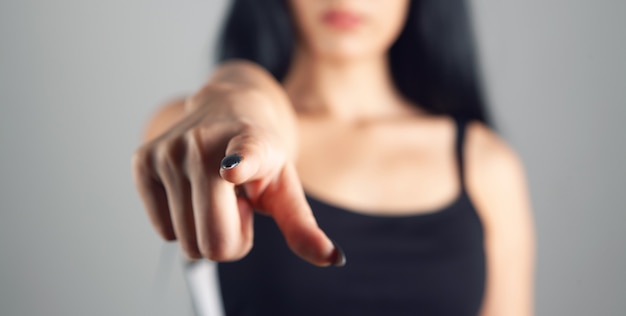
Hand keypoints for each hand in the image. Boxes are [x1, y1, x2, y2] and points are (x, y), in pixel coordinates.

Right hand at [131, 85, 343, 265]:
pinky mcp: (141, 161)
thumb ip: (303, 225)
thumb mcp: (285, 186)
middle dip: (230, 238)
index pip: (243, 156)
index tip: (234, 171)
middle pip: (212, 243)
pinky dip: (182, 223)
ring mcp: (167, 151)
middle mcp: (202, 143)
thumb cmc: (260, 155)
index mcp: (251, 143)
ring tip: (216, 194)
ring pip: (185, 243)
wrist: (227, 108)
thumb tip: (335, 259)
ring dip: (206, 229)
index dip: (240, 166)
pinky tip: (194, 192)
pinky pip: (163, 231)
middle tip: (236, 204)